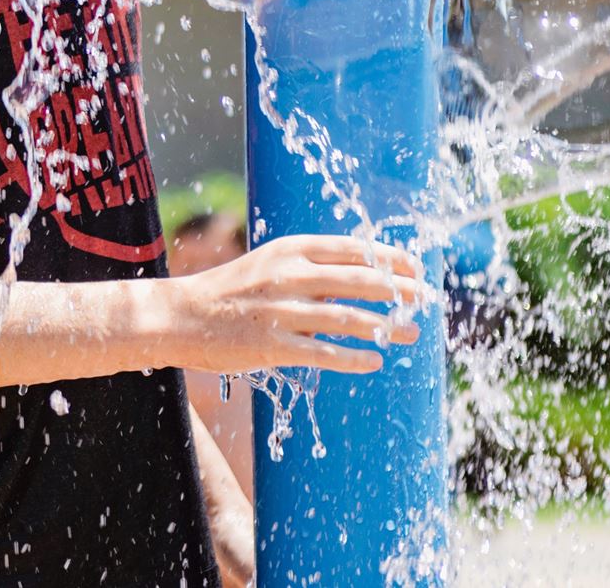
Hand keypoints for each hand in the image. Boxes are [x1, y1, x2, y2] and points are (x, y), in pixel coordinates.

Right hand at [156, 234, 431, 375]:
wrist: (181, 316)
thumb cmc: (231, 290)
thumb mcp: (269, 264)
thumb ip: (311, 268)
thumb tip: (361, 274)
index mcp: (290, 250)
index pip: (353, 249)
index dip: (390, 258)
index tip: (416, 269)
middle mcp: (288, 276)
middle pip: (360, 281)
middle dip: (400, 291)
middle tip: (428, 301)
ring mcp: (281, 311)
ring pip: (349, 318)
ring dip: (386, 326)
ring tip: (411, 333)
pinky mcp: (272, 345)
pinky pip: (324, 353)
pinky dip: (354, 357)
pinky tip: (374, 361)